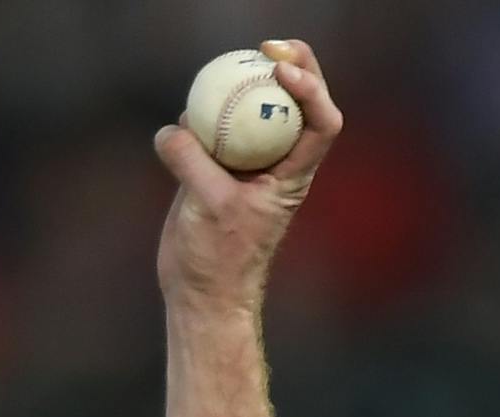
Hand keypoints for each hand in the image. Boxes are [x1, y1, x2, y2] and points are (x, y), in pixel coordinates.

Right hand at [153, 39, 343, 313]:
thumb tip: (176, 129)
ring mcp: (246, 164)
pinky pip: (211, 128)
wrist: (202, 290)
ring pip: (254, 111)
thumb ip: (194, 163)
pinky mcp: (214, 168)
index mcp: (293, 176)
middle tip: (269, 44)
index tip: (283, 70)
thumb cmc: (220, 258)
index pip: (322, 124)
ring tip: (232, 63)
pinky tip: (186, 118)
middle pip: (296, 106)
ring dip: (246, 83)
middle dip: (293, 68)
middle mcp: (276, 164)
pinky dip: (200, 114)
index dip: (312, 90)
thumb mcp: (209, 207)